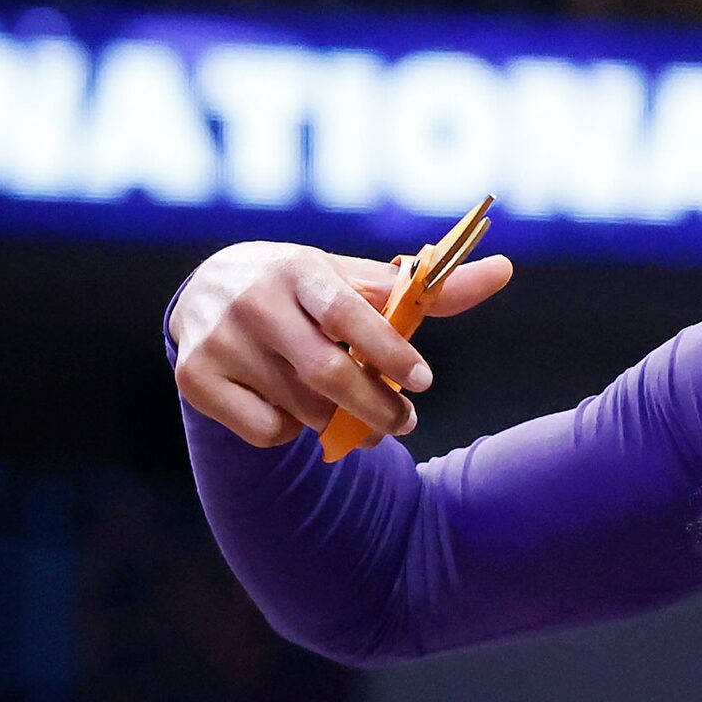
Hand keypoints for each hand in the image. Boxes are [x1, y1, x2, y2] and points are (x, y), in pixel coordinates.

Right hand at [170, 240, 513, 448]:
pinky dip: (293, 431)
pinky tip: (292, 407)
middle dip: (377, 408)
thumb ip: (430, 288)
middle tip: (406, 423)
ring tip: (358, 418)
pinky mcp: (195, 379)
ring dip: (341, 424)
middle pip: (327, 374)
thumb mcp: (357, 279)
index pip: (349, 313)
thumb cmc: (306, 289)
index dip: (389, 351)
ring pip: (302, 409)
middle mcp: (252, 302)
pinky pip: (267, 431)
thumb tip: (506, 269)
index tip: (423, 382)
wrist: (206, 291)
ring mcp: (218, 342)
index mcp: (299, 269)